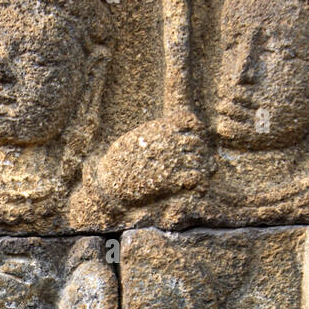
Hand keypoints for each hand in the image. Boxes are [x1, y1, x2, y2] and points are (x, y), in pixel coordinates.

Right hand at [94, 110, 209, 206]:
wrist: (109, 179)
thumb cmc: (119, 159)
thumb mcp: (136, 136)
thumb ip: (154, 133)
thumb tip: (167, 131)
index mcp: (160, 129)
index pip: (188, 121)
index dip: (194, 129)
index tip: (191, 138)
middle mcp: (169, 142)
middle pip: (196, 141)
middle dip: (197, 150)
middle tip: (193, 161)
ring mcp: (171, 160)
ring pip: (198, 159)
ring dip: (198, 167)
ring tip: (193, 174)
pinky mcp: (170, 179)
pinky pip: (196, 178)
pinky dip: (199, 183)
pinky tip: (194, 187)